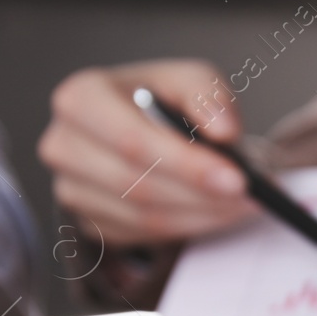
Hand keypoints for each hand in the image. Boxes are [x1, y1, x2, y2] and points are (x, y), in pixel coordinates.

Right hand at [38, 60, 257, 245]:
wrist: (137, 125)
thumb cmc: (160, 99)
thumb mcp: (189, 80)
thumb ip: (208, 97)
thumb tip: (224, 131)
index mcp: (82, 98)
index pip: (134, 142)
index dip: (188, 166)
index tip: (238, 181)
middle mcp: (64, 144)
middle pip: (139, 185)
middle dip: (203, 197)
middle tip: (252, 199)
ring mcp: (69, 188)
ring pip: (143, 217)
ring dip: (202, 217)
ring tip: (243, 206)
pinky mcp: (87, 220)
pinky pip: (141, 235)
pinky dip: (186, 228)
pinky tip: (214, 214)